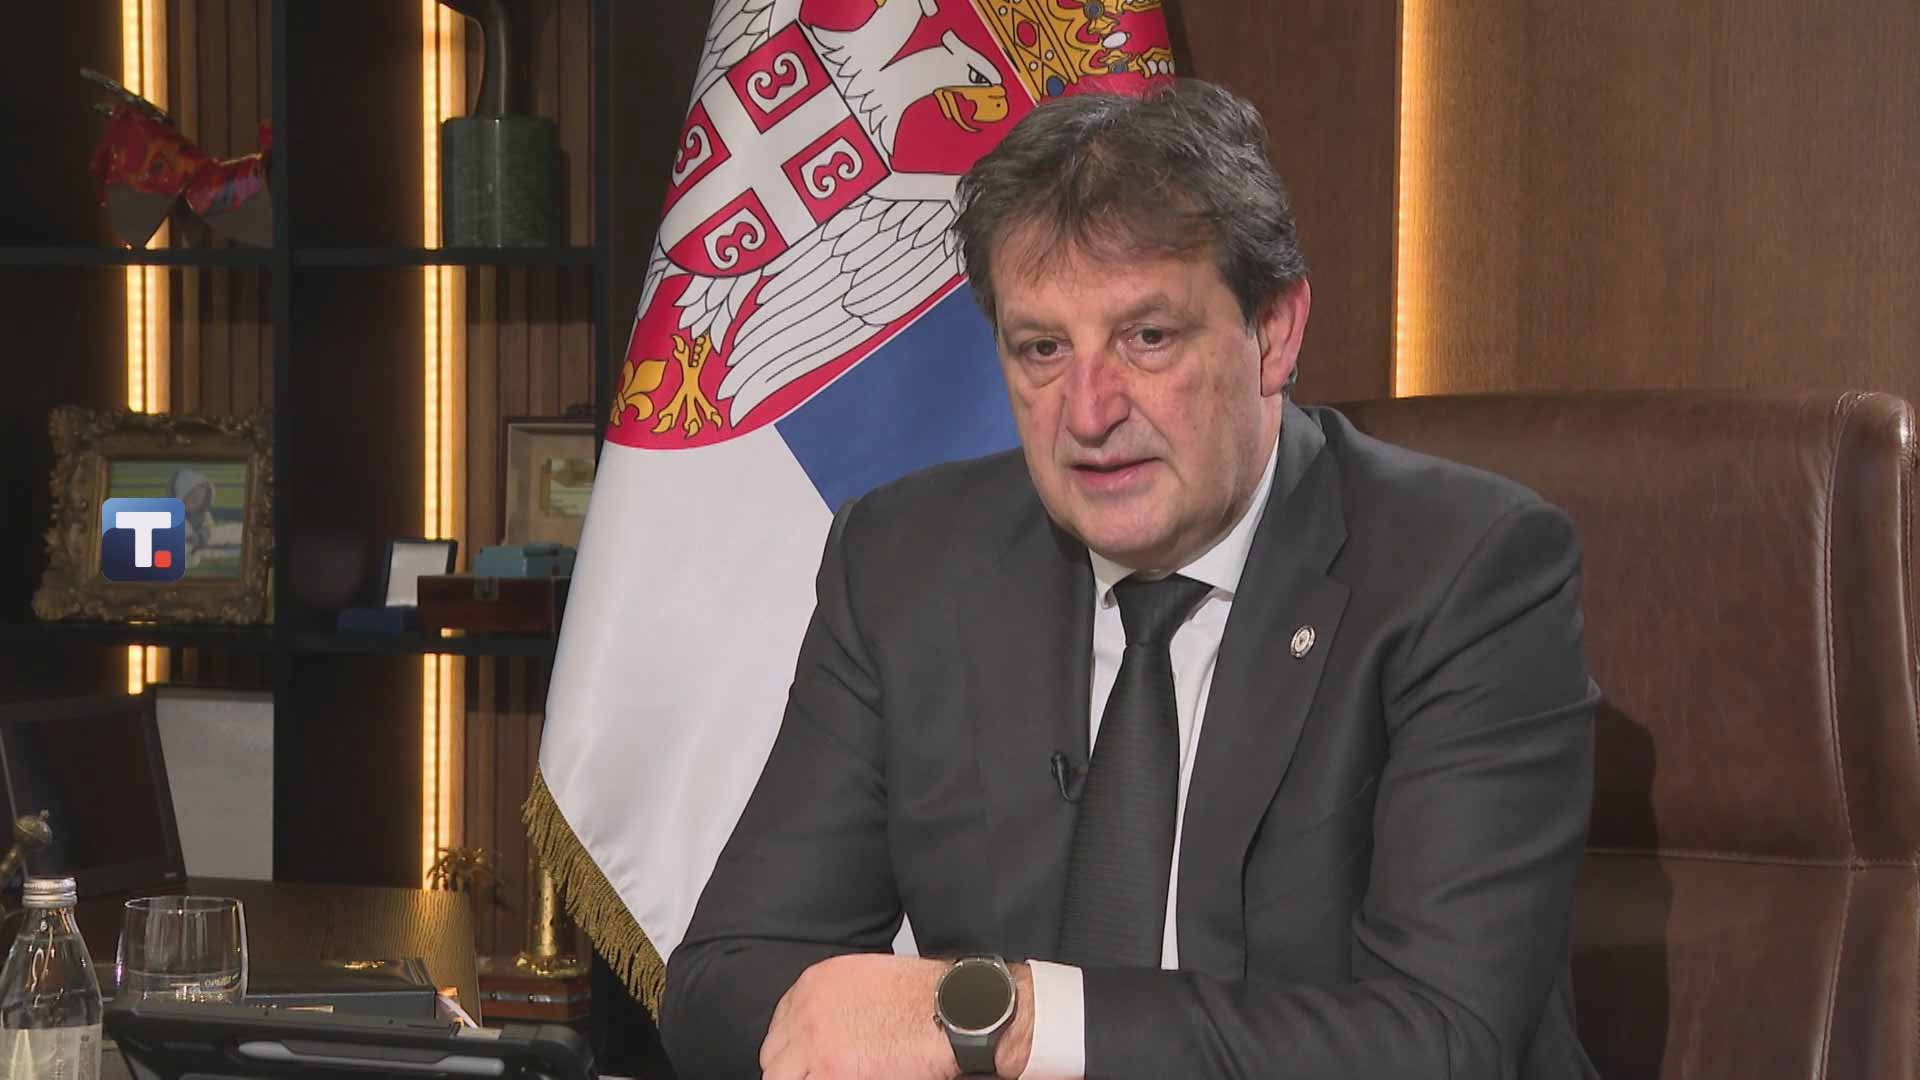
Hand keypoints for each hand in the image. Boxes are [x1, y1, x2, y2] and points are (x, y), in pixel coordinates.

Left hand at [759, 954, 951, 1079]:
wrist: (953, 1010)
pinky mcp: (829, 1071)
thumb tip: (826, 1029)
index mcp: (814, 984)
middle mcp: (806, 1010)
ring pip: (780, 1077)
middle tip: (817, 1074)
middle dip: (793, 1069)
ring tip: (832, 1077)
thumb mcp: (866, 979)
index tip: (804, 1062)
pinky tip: (845, 1079)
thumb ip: (835, 1001)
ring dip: (803, 1079)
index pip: (780, 1026)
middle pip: (774, 1055)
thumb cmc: (925, 995)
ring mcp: (814, 1042)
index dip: (793, 1050)